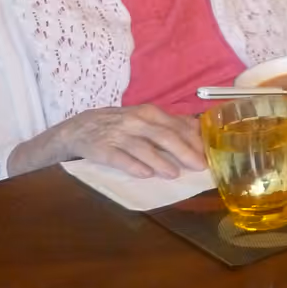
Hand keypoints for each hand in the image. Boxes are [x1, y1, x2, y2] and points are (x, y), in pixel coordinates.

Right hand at [24, 104, 204, 179]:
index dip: (194, 140)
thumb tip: (201, 131)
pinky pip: (118, 157)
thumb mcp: (144, 120)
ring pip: (142, 147)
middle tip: (199, 166)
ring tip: (174, 173)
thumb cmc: (119, 126)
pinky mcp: (100, 148)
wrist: (77, 129)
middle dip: (184, 151)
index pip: (177, 126)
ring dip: (160, 160)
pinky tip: (145, 174)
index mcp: (149, 113)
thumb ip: (171, 125)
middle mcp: (134, 121)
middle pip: (164, 136)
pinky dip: (132, 165)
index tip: (209, 154)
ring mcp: (117, 134)